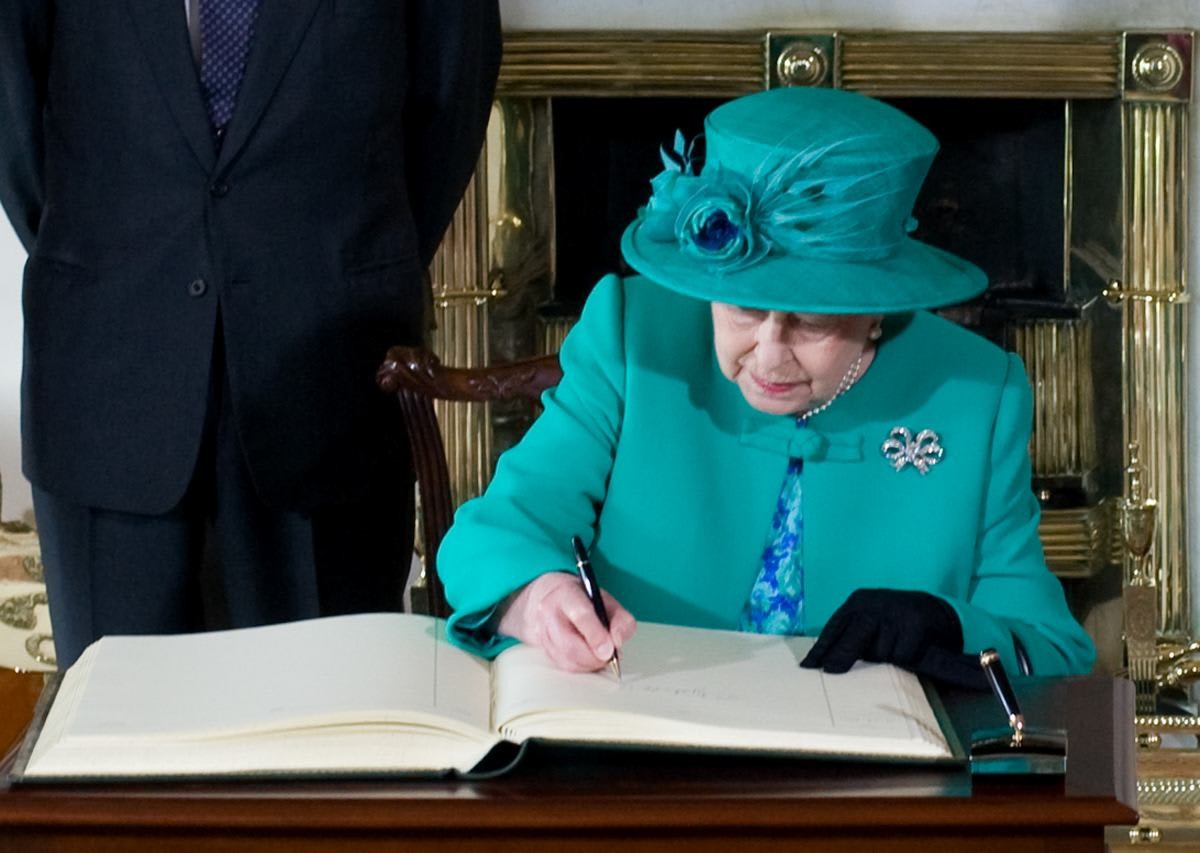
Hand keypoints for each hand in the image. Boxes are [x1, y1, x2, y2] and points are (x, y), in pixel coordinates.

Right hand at [496, 572, 636, 672]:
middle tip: (609, 656)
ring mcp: (542, 632)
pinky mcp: (542, 649)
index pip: (580, 615)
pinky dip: (581, 667)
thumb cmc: (582, 600)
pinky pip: (564, 667)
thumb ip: (620, 619)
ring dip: (589, 664)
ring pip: (567, 660)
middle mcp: (548, 612)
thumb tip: (617, 642)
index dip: (596, 636)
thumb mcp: (606, 601)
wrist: (550, 600)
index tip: (610, 650)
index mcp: (566, 593)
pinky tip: (588, 657)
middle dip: (594, 657)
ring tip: (600, 655)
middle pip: (570, 646)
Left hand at [800, 588, 984, 687]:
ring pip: (880, 652)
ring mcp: (895, 614)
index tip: (808, 666)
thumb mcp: (867, 621)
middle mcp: (874, 605)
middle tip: (829, 672)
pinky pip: (903, 656)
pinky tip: (908, 651)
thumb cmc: (891, 622)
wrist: (932, 610)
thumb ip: (849, 636)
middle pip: (853, 636)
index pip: (834, 628)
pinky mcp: (916, 626)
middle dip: (841, 656)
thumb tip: (826, 664)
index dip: (821, 649)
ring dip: (881, 660)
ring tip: (891, 651)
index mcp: (857, 602)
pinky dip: (904, 660)